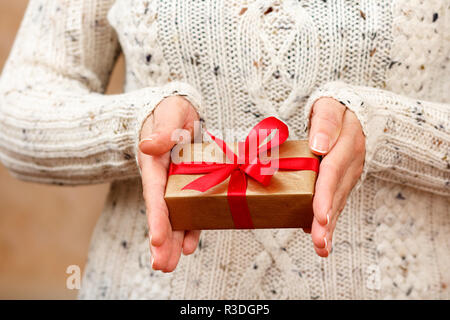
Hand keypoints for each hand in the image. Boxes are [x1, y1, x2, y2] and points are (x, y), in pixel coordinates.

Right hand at [138, 96, 200, 271]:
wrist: (180, 113)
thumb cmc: (172, 111)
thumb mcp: (170, 114)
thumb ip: (163, 130)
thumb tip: (148, 147)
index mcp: (155, 163)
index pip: (155, 194)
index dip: (157, 218)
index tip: (158, 240)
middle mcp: (163, 179)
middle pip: (162, 213)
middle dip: (162, 240)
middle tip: (162, 266)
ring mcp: (175, 185)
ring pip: (175, 217)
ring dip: (173, 242)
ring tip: (169, 266)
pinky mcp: (189, 186)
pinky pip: (191, 209)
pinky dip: (191, 227)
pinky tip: (190, 246)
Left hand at [307, 98, 364, 256]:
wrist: (356, 115)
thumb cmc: (336, 110)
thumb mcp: (329, 107)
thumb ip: (325, 123)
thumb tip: (318, 145)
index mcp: (346, 144)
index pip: (333, 172)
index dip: (325, 194)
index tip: (320, 216)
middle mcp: (350, 164)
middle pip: (336, 194)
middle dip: (327, 220)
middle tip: (320, 242)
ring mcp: (349, 175)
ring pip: (338, 203)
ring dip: (330, 228)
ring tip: (322, 248)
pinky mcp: (345, 182)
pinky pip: (338, 203)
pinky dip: (331, 222)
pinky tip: (322, 239)